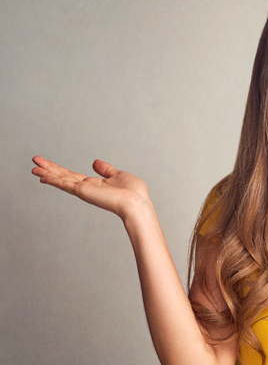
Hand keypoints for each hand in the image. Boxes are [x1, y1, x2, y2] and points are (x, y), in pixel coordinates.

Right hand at [31, 156, 151, 219]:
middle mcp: (87, 188)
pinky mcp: (84, 191)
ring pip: (61, 180)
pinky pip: (65, 184)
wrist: (136, 203)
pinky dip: (54, 180)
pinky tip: (42, 176)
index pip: (72, 175)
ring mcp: (84, 190)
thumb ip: (106, 170)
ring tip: (33, 168)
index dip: (59, 169)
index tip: (47, 163)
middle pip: (63, 177)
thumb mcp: (119, 175)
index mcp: (95, 183)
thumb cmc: (134, 193)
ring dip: (47, 173)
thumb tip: (96, 162)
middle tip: (34, 161)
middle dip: (49, 169)